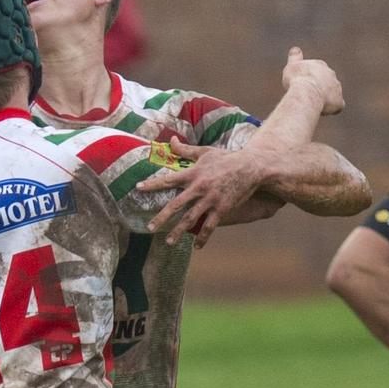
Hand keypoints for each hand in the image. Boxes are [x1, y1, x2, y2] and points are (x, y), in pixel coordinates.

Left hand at [138, 137, 266, 248]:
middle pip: (176, 205)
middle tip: (150, 228)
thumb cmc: (226, 158)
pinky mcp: (222, 209)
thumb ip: (185, 150)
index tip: (138, 188)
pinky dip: (203, 237)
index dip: (152, 184)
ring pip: (191, 219)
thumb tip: (171, 140)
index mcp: (193, 173)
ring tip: (168, 242)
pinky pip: (210, 226)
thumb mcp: (204, 151)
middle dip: (162, 217)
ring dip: (178, 231)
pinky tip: (197, 247)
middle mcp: (199, 188)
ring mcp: (210, 200)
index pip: (168, 179)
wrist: (250, 167)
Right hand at [281, 47, 343, 114]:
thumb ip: (295, 58)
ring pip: (333, 93)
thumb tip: (296, 49)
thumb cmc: (297, 79)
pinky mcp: (339, 101)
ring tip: (313, 104)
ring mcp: (337, 87)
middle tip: (307, 95)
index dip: (310, 78)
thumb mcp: (292, 66)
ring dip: (326, 98)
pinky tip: (323, 111)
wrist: (306, 93)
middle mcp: (331, 74)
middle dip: (320, 87)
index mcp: (320, 65)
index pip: (318, 70)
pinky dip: (332, 108)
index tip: (302, 84)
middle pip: (327, 81)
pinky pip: (338, 106)